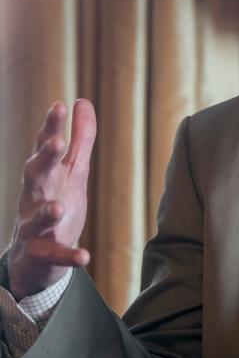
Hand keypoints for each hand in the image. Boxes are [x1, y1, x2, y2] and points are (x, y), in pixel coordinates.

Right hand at [8, 100, 95, 299]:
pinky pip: (56, 254)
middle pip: (36, 175)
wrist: (36, 253)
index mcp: (44, 175)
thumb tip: (82, 101)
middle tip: (56, 143)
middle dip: (44, 159)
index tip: (59, 106)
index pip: (45, 148)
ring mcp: (36, 226)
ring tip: (59, 207)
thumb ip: (80, 138)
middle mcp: (35, 197)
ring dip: (48, 212)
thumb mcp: (72, 169)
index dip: (51, 128)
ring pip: (38, 218)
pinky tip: (84, 256)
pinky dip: (69, 255)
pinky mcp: (45, 252)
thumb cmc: (55, 199)